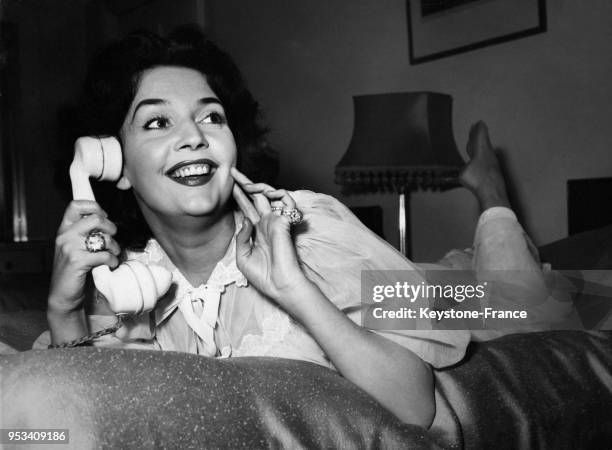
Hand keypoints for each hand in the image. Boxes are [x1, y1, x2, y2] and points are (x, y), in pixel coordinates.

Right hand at [48, 200, 120, 313]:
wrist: (63, 295)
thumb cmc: (74, 270)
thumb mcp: (75, 247)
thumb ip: (84, 233)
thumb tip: (106, 221)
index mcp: (64, 229)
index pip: (76, 205)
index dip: (94, 207)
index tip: (104, 217)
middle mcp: (65, 236)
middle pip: (95, 219)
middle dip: (111, 227)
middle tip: (113, 237)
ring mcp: (70, 248)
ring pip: (103, 238)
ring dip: (114, 247)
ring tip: (113, 254)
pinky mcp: (77, 262)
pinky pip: (104, 255)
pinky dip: (112, 260)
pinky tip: (110, 265)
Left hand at [231, 168, 308, 303]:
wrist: (279, 285)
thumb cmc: (263, 275)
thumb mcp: (242, 256)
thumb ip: (241, 236)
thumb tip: (245, 219)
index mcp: (257, 233)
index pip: (247, 210)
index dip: (239, 198)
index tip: (230, 186)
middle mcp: (266, 224)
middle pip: (255, 198)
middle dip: (245, 184)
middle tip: (233, 172)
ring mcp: (276, 221)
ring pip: (269, 195)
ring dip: (257, 186)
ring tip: (246, 182)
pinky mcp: (285, 221)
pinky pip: (285, 200)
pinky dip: (277, 193)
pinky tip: (263, 192)